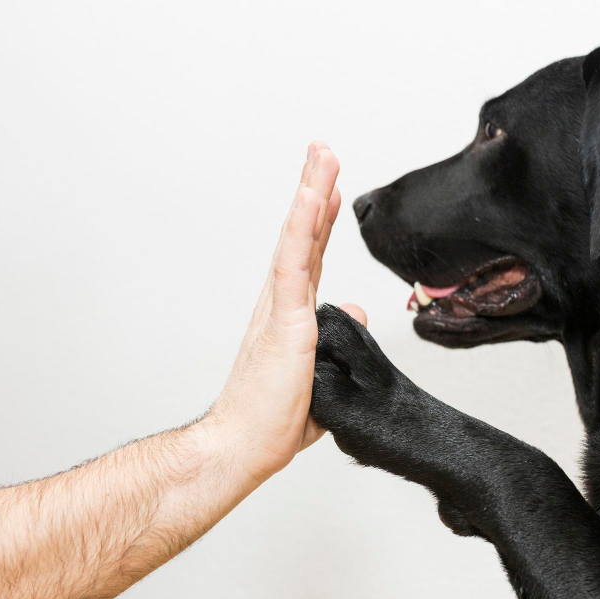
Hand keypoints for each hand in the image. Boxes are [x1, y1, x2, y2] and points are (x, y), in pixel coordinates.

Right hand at [207, 141, 366, 481]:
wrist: (243, 446)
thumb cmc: (271, 419)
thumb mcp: (323, 372)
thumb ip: (339, 337)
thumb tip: (356, 308)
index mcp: (290, 316)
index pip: (309, 258)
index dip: (320, 222)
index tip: (329, 189)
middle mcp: (281, 303)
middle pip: (302, 236)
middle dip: (313, 191)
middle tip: (321, 151)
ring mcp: (280, 308)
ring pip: (297, 238)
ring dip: (310, 193)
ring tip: (322, 154)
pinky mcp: (284, 320)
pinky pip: (293, 264)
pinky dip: (302, 227)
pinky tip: (312, 196)